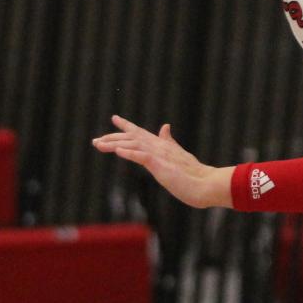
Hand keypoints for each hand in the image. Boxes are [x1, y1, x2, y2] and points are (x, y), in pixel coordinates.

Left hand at [92, 115, 231, 209]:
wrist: (206, 185)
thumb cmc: (194, 175)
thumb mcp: (179, 155)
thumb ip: (169, 141)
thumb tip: (165, 127)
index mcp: (163, 146)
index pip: (141, 132)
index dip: (126, 125)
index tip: (114, 118)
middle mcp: (159, 147)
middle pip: (132, 137)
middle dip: (112, 137)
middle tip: (95, 140)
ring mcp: (160, 155)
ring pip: (133, 145)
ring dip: (114, 144)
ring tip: (99, 145)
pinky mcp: (161, 165)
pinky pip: (142, 156)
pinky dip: (129, 152)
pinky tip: (117, 151)